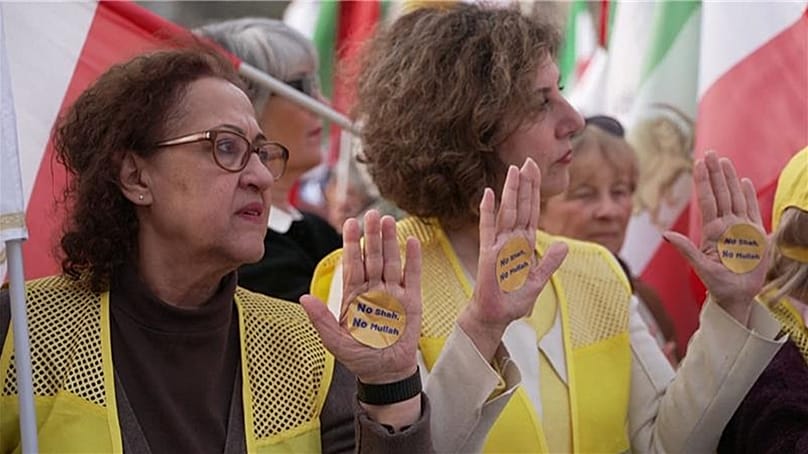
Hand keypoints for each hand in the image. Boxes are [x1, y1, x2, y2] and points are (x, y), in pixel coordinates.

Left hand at [301, 210, 421, 384]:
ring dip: (391, 242)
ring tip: (389, 221)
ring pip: (392, 262)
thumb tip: (304, 298)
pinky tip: (412, 241)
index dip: (351, 244)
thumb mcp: (334, 341)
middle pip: (373, 257)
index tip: (350, 223)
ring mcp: (394, 294)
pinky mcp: (412, 302)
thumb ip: (321, 319)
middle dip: (372, 236)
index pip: (353, 264)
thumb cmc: (359, 357)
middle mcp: (374, 289)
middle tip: (372, 213)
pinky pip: (413, 277)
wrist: (385, 373)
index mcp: (355, 295)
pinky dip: (413, 260)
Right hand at [458, 158, 567, 360]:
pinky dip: (487, 211)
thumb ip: (549, 262)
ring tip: (513, 170)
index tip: (535, 171)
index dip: (535, 191)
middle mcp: (512, 240)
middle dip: (525, 184)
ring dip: (511, 192)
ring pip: (507, 212)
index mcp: (525, 244)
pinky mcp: (488, 253)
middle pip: (520, 206)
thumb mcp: (537, 281)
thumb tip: (563, 244)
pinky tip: (487, 194)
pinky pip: (488, 228)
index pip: (532, 212)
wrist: (496, 316)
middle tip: (528, 160)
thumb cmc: (513, 300)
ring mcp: (499, 244)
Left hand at [664, 151, 768, 322]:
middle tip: (711, 153)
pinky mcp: (756, 235)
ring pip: (735, 197)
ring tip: (724, 162)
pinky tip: (744, 182)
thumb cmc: (717, 285)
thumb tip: (665, 234)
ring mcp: (741, 228)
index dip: (703, 181)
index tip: (699, 163)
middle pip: (720, 194)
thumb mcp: (700, 267)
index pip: (707, 200)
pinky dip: (749, 196)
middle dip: (715, 173)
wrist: (737, 296)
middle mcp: (726, 225)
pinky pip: (752, 210)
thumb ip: (685, 249)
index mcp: (712, 231)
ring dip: (730, 179)